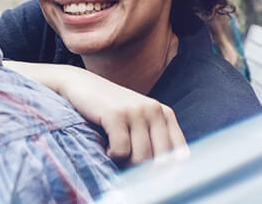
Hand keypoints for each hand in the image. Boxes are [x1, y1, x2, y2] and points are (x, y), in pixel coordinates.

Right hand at [55, 66, 186, 166]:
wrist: (81, 85)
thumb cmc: (110, 109)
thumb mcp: (139, 120)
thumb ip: (155, 140)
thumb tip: (163, 172)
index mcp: (165, 114)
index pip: (180, 154)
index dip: (170, 172)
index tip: (152, 177)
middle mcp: (155, 110)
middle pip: (161, 160)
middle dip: (144, 170)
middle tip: (128, 165)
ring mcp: (136, 111)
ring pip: (142, 158)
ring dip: (126, 164)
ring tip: (115, 152)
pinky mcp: (116, 114)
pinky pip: (122, 151)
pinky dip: (112, 156)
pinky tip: (106, 147)